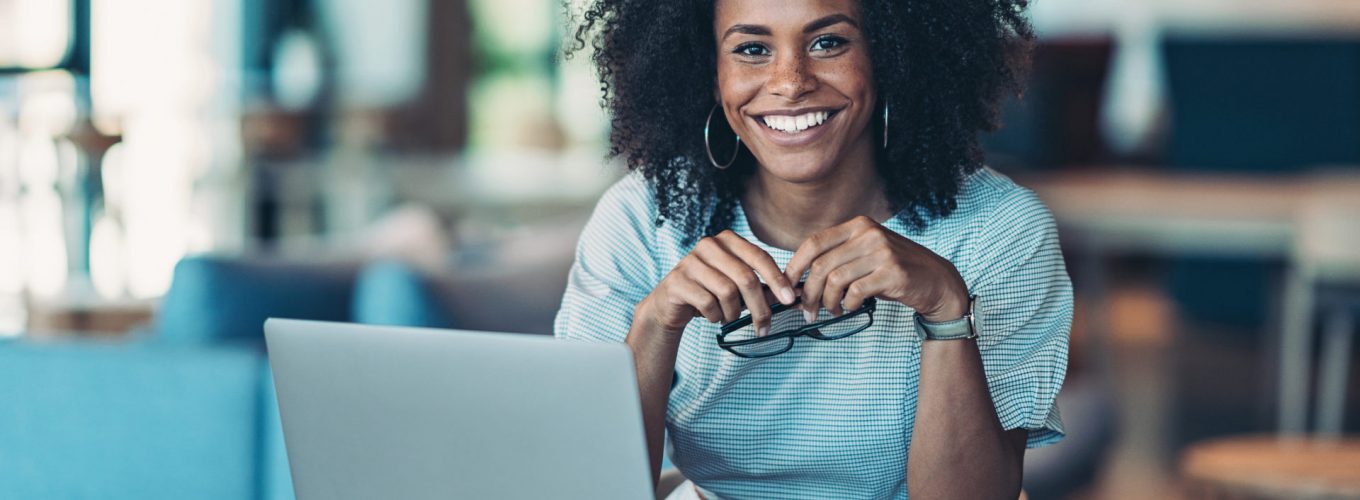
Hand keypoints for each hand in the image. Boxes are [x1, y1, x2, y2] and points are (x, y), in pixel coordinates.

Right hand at [638, 230, 797, 341]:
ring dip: (732, 313)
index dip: (777, 279)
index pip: (759, 257)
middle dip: (759, 307)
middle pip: (745, 277)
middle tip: (764, 327)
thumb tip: (797, 295)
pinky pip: (707, 303)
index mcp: (727, 240)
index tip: (790, 300)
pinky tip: (712, 315)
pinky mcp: (677, 281)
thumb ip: (765, 288)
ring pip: (727, 292)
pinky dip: (715, 316)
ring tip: (728, 317)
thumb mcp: (739, 287)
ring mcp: (690, 261)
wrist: (671, 304)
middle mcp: (708, 245)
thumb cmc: (711, 293)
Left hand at [783, 216, 968, 322]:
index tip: (786, 286)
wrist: (936, 281)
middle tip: (807, 311)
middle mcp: (869, 234)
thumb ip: (836, 260)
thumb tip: (797, 281)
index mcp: (858, 226)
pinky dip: (848, 305)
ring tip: (832, 311)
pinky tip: (851, 308)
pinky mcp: (893, 272)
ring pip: (835, 280)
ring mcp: (882, 252)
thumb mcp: (864, 256)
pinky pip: (855, 292)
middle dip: (808, 293)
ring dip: (827, 302)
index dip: (794, 266)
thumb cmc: (893, 271)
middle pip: (820, 265)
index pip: (813, 243)